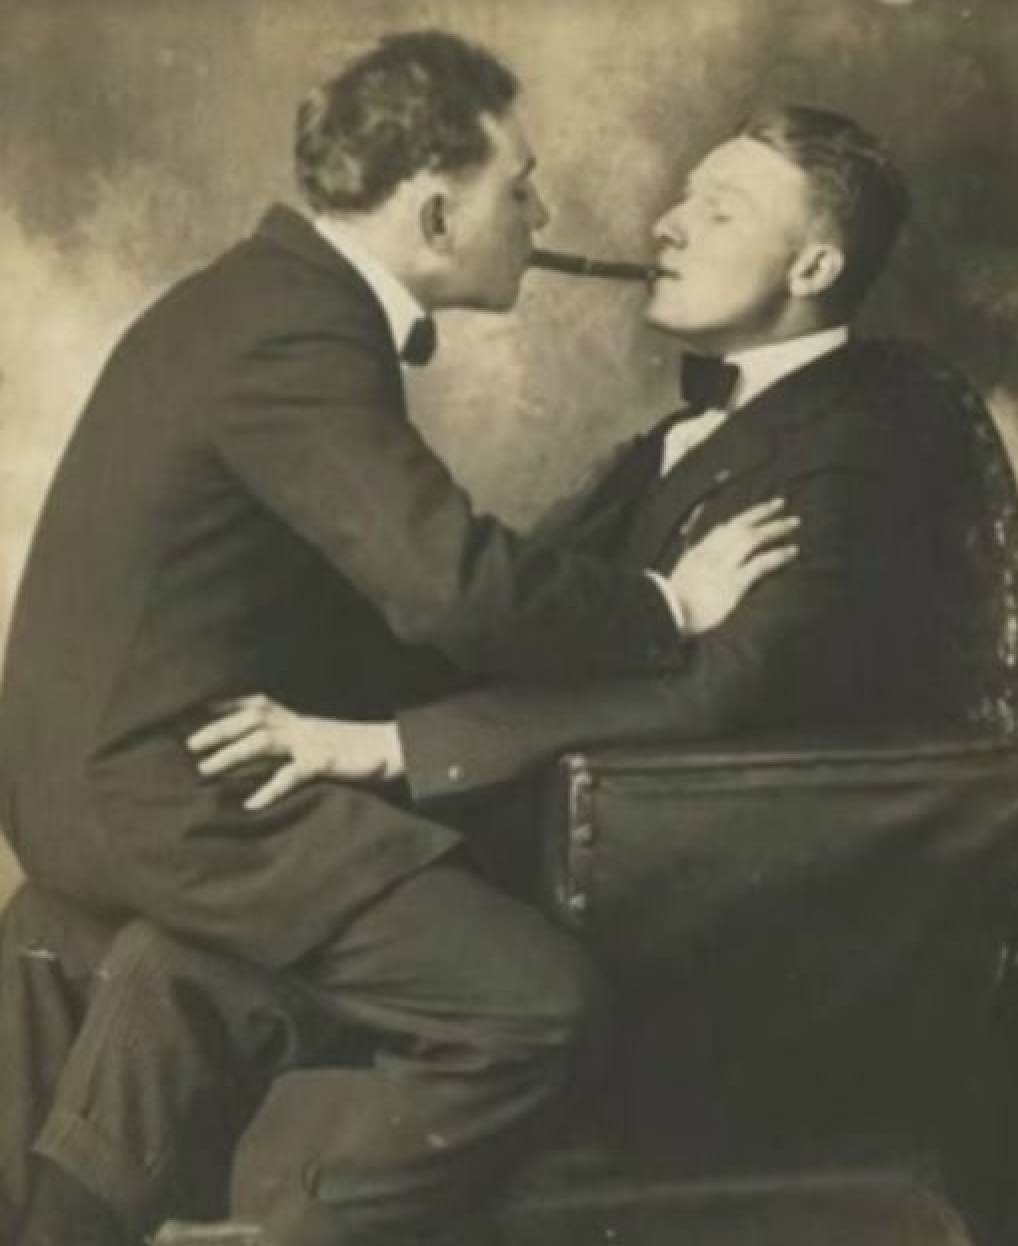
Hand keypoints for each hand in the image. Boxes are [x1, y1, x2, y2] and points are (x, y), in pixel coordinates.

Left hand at [186, 695, 404, 810]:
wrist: (395, 749)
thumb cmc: (357, 750)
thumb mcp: (321, 741)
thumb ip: (294, 746)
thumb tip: (268, 757)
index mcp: (299, 721)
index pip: (258, 704)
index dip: (227, 704)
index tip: (198, 707)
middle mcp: (301, 726)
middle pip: (252, 718)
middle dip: (219, 728)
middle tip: (189, 744)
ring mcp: (312, 742)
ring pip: (263, 741)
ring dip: (232, 754)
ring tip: (205, 770)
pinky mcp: (325, 762)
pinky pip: (292, 775)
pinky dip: (270, 789)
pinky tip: (251, 804)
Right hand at [668, 498, 799, 633]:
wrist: (667, 615)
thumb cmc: (672, 603)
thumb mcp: (681, 577)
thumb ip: (694, 563)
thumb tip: (703, 557)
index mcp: (697, 552)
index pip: (722, 529)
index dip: (743, 518)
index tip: (757, 513)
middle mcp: (711, 553)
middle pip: (740, 526)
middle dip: (762, 512)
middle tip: (781, 503)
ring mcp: (723, 567)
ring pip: (753, 538)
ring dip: (775, 528)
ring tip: (793, 523)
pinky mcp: (734, 583)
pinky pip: (760, 563)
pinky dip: (777, 555)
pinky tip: (792, 551)